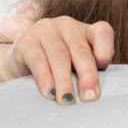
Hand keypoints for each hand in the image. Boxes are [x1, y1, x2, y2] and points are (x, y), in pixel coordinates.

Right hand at [0, 16, 114, 102]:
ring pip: (59, 56)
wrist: (22, 66)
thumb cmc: (58, 70)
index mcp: (86, 31)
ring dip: (64, 81)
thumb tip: (97, 94)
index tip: (104, 67)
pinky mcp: (26, 41)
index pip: (102, 32)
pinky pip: (38, 60)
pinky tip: (49, 93)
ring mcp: (45, 30)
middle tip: (89, 97)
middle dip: (87, 75)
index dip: (105, 49)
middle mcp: (67, 26)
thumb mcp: (78, 68)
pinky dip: (45, 79)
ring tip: (67, 101)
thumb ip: (91, 73)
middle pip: (80, 50)